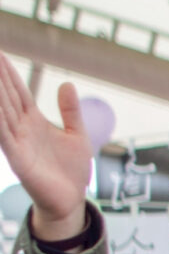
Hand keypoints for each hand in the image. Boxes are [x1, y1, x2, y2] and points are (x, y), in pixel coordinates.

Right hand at [0, 54, 90, 238]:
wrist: (70, 201)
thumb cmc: (71, 170)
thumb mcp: (77, 135)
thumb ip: (71, 111)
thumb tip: (67, 83)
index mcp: (34, 121)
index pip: (17, 91)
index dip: (8, 73)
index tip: (0, 52)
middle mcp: (21, 128)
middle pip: (5, 97)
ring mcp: (17, 142)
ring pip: (1, 113)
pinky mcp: (18, 158)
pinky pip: (4, 137)